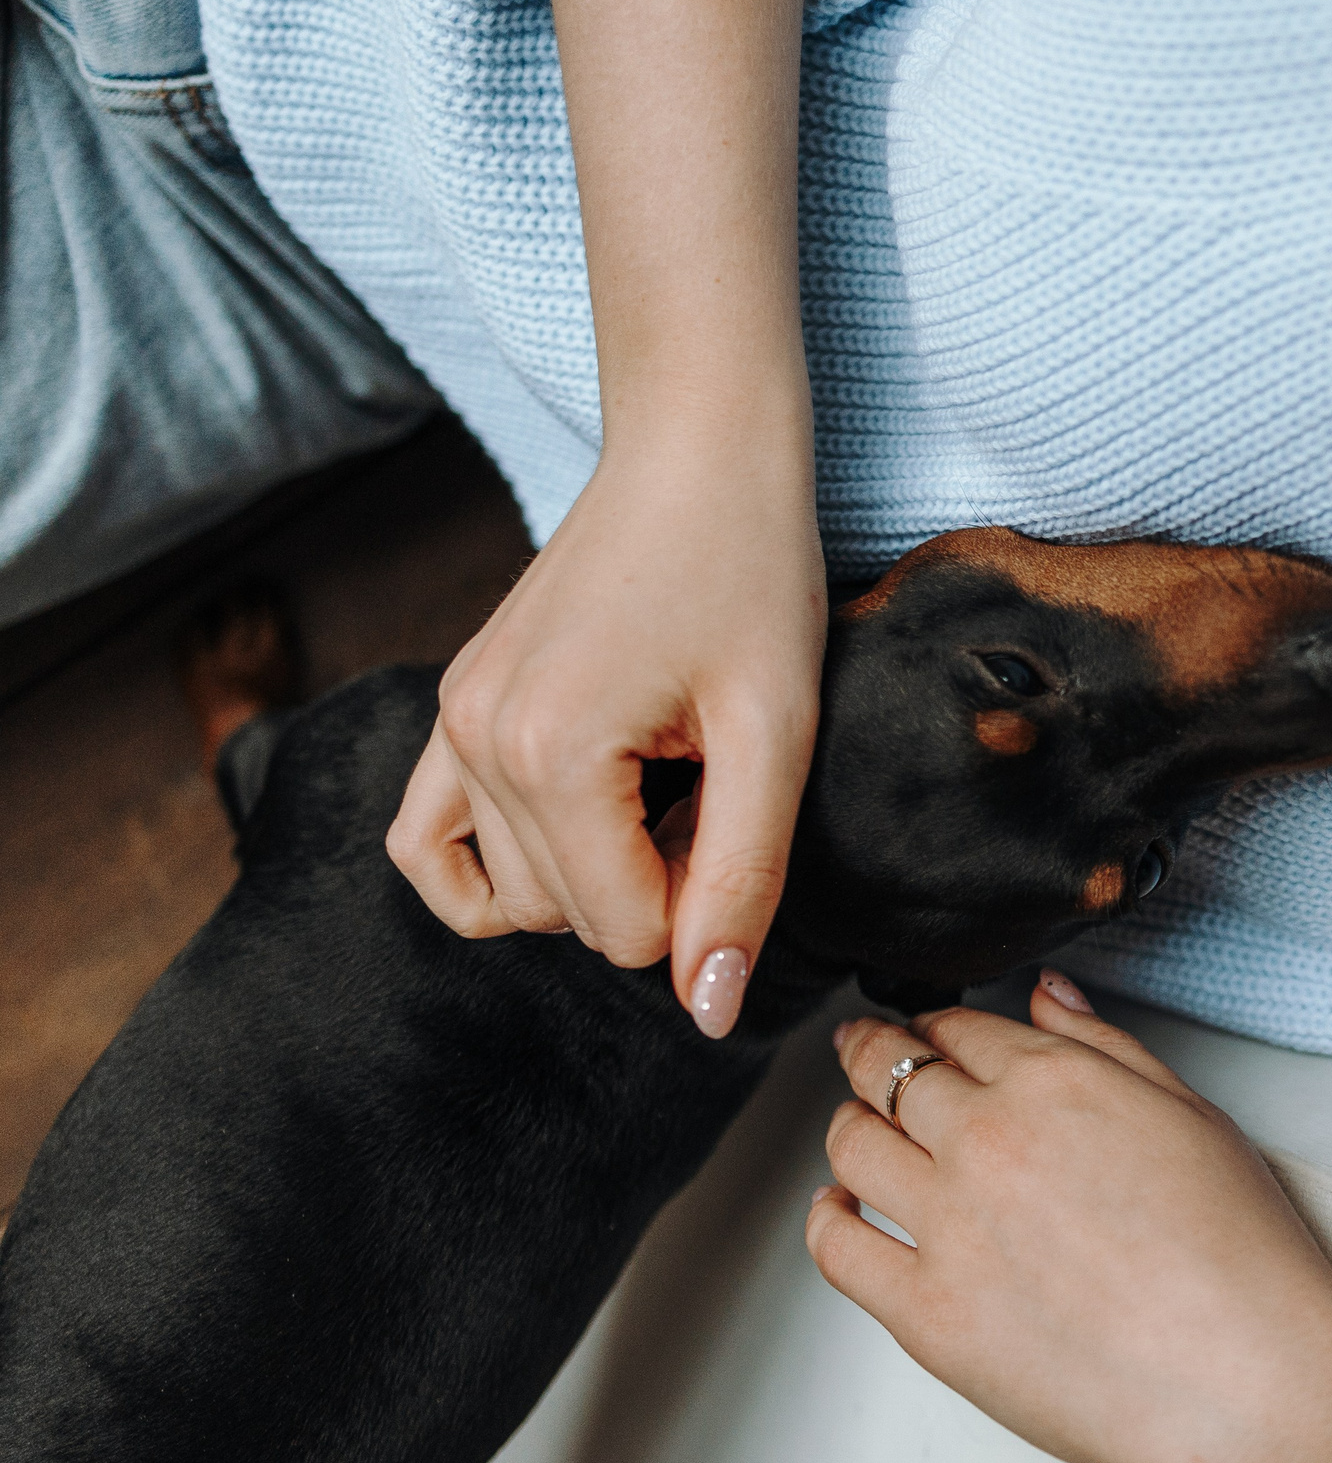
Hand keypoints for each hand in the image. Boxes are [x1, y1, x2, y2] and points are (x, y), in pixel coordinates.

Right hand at [387, 433, 825, 1035]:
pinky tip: (564, 843)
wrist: (697, 451)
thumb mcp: (776, 732)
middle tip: (714, 783)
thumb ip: (741, 878)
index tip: (741, 805)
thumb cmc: (752, 571)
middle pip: (569, 920)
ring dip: (596, 869)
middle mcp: (474, 740)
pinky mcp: (452, 704)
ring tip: (663, 783)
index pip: (625, 932)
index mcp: (549, 752)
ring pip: (513, 895)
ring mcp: (450, 720)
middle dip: (655, 884)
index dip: (705, 896)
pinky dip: (488, 875)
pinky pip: (425, 843)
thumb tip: (709, 1010)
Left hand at [806, 974, 1331, 1462]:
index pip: (958, 1029)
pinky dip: (825, 1218)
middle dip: (873, 1057)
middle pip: (888, 1073)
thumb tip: (1047, 995)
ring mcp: (949, 1227)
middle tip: (868, 1061)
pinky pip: (836, 1249)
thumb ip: (1105, 1047)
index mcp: (1054, 1082)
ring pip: (849, 1146)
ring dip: (846, 1126)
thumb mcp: (1192, 1115)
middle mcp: (987, 1141)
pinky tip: (841, 1210)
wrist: (1248, 1383)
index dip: (935, 1027)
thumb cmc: (1241, 1258)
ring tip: (857, 1131)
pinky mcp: (926, 1314)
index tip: (929, 1036)